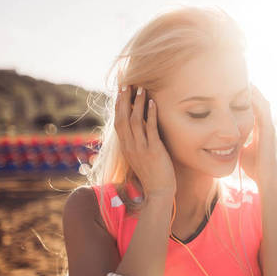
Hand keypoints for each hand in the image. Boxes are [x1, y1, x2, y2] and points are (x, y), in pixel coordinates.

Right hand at [114, 84, 175, 198]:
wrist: (158, 192)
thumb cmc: (152, 174)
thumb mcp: (139, 157)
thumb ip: (137, 143)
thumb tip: (138, 128)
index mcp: (125, 147)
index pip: (118, 121)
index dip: (118, 105)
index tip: (119, 91)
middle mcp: (130, 146)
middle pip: (122, 118)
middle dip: (124, 99)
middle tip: (126, 83)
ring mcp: (140, 148)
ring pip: (135, 121)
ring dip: (137, 103)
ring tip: (140, 88)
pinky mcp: (153, 150)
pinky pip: (150, 129)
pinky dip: (150, 114)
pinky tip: (152, 103)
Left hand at [239, 83, 276, 185]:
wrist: (264, 179)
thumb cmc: (254, 166)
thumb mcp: (241, 150)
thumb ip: (236, 142)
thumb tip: (224, 140)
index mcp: (259, 128)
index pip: (253, 107)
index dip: (247, 95)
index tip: (236, 84)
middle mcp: (266, 125)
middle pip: (259, 101)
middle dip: (252, 89)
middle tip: (242, 75)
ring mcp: (269, 127)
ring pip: (263, 103)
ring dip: (255, 91)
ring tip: (247, 78)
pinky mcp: (269, 131)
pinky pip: (263, 112)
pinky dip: (257, 101)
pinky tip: (249, 92)